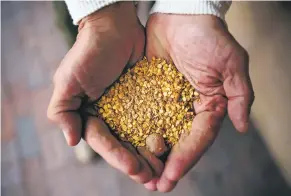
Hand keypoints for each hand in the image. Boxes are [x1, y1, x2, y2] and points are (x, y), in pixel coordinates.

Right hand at [47, 2, 161, 183]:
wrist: (114, 28)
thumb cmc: (89, 53)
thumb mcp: (68, 81)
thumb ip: (63, 111)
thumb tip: (70, 141)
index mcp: (91, 116)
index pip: (104, 142)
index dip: (117, 157)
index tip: (134, 168)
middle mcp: (112, 116)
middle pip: (124, 145)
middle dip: (137, 162)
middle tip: (152, 177)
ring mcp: (131, 109)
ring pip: (142, 137)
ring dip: (151, 155)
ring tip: (164, 171)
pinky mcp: (149, 98)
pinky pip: (157, 118)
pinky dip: (163, 133)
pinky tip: (173, 146)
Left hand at [145, 14, 253, 191]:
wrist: (180, 15)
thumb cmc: (209, 36)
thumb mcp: (231, 63)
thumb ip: (239, 95)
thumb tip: (241, 127)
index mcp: (208, 106)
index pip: (198, 138)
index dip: (186, 159)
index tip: (170, 177)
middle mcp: (187, 109)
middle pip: (178, 143)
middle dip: (167, 165)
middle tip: (154, 185)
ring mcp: (166, 103)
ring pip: (159, 134)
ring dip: (149, 156)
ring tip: (140, 176)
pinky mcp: (149, 93)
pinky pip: (142, 116)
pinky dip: (136, 133)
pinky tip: (127, 148)